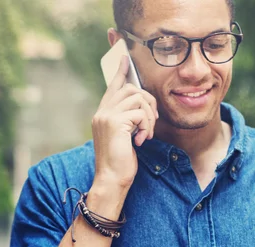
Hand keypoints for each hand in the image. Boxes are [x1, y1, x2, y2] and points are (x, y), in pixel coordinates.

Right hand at [91, 55, 157, 189]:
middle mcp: (102, 112)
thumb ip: (127, 120)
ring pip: (137, 98)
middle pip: (130, 89)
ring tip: (146, 134)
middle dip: (148, 102)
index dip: (121, 72)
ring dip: (148, 117)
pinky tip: (142, 140)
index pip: (113, 87)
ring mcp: (106, 116)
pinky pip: (140, 113)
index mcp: (102, 114)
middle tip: (152, 121)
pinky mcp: (115, 123)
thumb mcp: (124, 137)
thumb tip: (141, 107)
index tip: (125, 59)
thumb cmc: (120, 163)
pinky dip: (146, 126)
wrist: (111, 180)